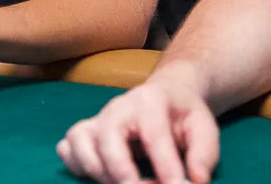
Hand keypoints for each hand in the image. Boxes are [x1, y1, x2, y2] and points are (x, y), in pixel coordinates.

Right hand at [58, 66, 217, 183]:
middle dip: (123, 174)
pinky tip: (101, 176)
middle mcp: (117, 107)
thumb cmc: (183, 114)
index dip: (166, 169)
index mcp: (150, 102)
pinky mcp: (85, 131)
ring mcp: (98, 119)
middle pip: (107, 139)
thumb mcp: (203, 126)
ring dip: (98, 171)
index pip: (154, 136)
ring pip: (79, 142)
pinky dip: (77, 165)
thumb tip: (196, 181)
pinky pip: (67, 148)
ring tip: (125, 183)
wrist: (166, 94)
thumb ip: (204, 154)